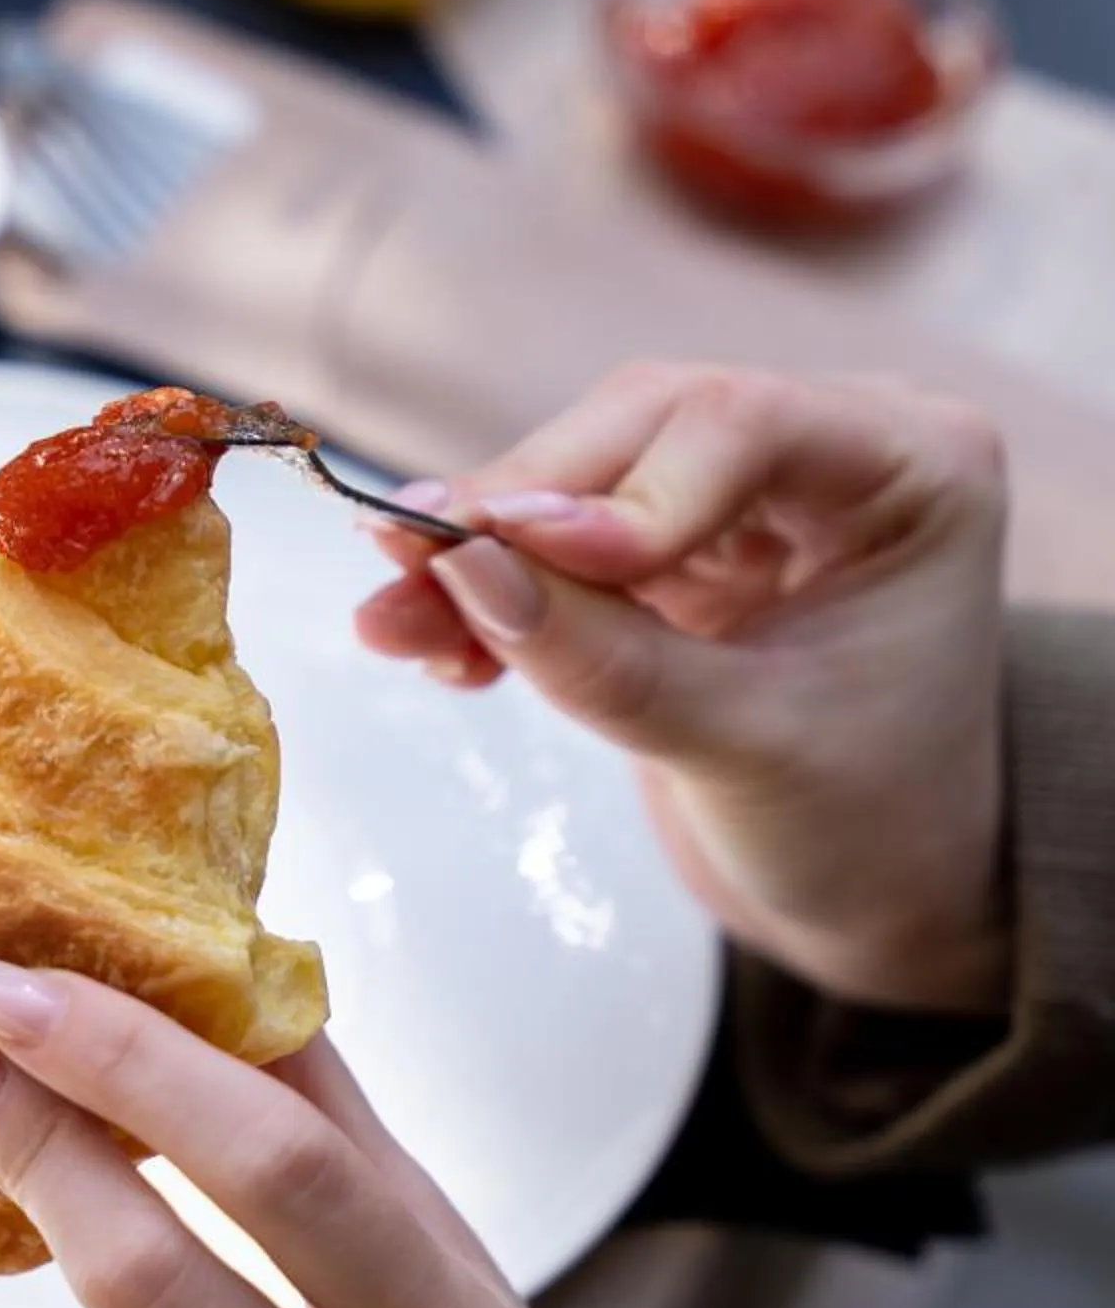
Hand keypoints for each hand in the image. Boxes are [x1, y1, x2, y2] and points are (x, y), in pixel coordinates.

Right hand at [356, 361, 1008, 1013]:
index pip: (740, 423)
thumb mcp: (748, 750)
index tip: (501, 550)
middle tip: (401, 562)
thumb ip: (610, 661)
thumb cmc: (866, 822)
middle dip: (517, 510)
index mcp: (919, 465)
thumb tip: (463, 568)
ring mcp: (751, 483)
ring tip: (389, 621)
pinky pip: (562, 534)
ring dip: (480, 549)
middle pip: (642, 425)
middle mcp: (837, 441)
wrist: (879, 885)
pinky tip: (433, 640)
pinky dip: (497, 588)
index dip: (615, 488)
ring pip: (582, 471)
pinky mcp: (679, 532)